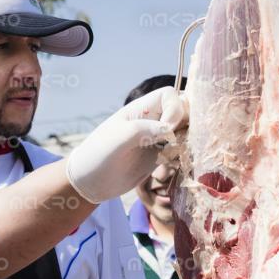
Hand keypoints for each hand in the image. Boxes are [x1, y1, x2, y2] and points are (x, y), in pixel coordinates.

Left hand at [66, 87, 187, 203]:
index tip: (168, 128)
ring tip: (176, 155)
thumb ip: (144, 129)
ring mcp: (157, 139)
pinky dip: (183, 156)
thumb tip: (171, 130)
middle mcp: (152, 121)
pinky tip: (172, 166)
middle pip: (184, 110)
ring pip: (185, 131)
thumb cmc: (99, 155)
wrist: (89, 182)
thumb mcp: (119, 138)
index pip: (170, 95)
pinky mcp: (159, 157)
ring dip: (188, 141)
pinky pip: (180, 151)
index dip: (176, 108)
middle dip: (189, 123)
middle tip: (179, 142)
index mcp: (141, 110)